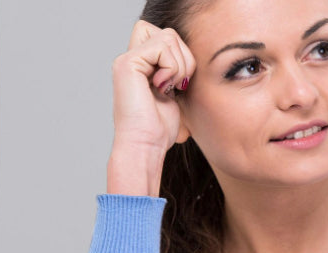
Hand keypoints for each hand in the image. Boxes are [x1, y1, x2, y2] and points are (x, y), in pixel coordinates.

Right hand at [107, 20, 195, 196]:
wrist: (147, 144)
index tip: (179, 82)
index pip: (167, 36)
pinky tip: (163, 88)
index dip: (180, 53)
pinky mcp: (127, 63)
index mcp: (142, 64)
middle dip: (184, 57)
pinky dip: (172, 68)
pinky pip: (162, 47)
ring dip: (180, 65)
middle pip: (169, 33)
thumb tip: (201, 58)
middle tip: (177, 85)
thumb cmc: (161, 128)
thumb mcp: (175, 93)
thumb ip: (178, 71)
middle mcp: (131, 58)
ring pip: (168, 37)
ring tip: (170, 88)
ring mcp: (127, 59)